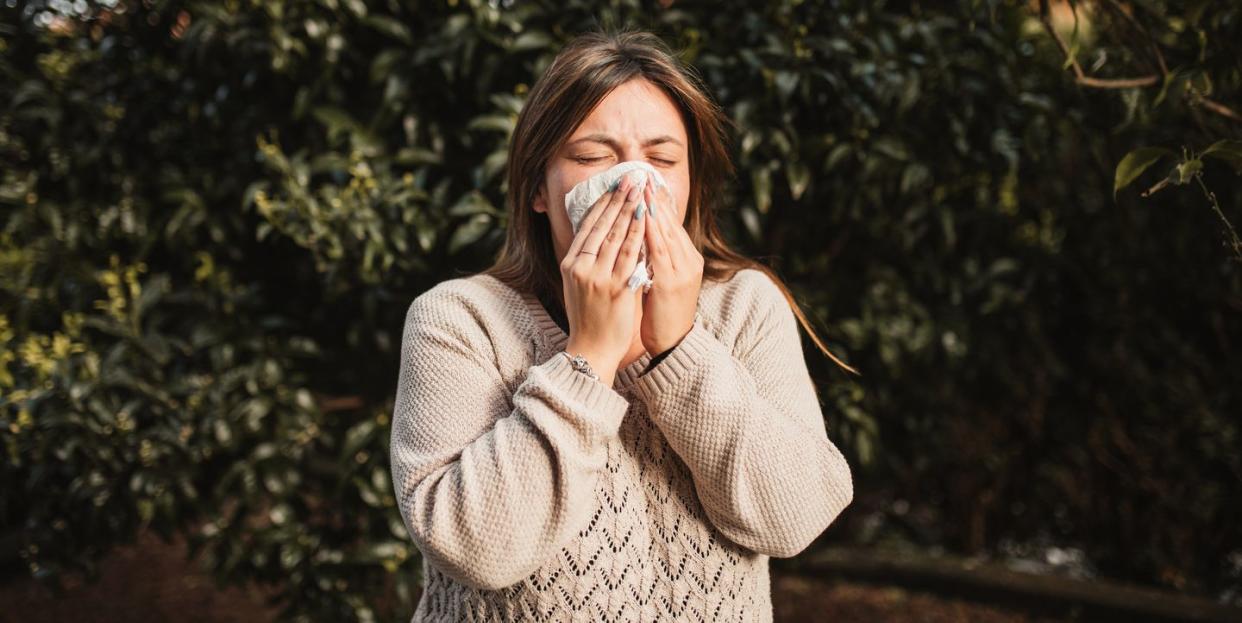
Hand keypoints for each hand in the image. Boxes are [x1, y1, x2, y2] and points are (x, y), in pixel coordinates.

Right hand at [560, 172, 648, 384]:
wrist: (591, 349)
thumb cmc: (589, 317)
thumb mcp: (579, 284)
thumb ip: (588, 260)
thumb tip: (599, 235)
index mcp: (571, 264)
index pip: (587, 226)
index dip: (602, 203)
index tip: (614, 185)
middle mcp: (581, 267)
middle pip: (602, 225)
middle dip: (618, 199)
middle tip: (631, 177)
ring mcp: (598, 277)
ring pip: (616, 236)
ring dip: (630, 209)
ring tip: (641, 190)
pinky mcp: (615, 288)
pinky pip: (630, 255)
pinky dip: (639, 234)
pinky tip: (646, 218)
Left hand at [639, 180, 702, 355]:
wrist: (673, 344)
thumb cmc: (663, 314)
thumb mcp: (661, 280)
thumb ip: (654, 258)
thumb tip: (639, 237)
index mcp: (686, 259)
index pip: (672, 224)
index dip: (660, 202)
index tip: (647, 182)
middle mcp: (688, 260)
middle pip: (671, 222)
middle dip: (655, 198)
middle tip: (642, 175)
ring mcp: (682, 270)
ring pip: (666, 232)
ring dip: (653, 208)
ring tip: (642, 188)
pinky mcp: (672, 281)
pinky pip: (660, 250)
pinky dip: (651, 231)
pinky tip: (642, 217)